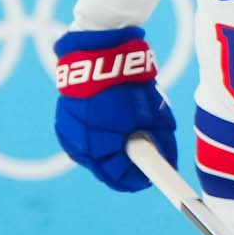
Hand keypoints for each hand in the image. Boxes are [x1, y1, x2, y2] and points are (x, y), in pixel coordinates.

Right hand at [52, 26, 175, 190]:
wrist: (97, 54)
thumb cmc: (129, 84)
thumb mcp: (155, 115)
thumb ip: (164, 144)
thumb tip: (170, 163)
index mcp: (102, 146)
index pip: (122, 179)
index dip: (141, 180)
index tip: (154, 177)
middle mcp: (81, 146)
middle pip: (107, 172)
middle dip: (127, 166)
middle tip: (146, 154)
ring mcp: (69, 136)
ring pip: (95, 159)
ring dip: (112, 154)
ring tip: (126, 132)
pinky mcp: (63, 126)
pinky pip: (84, 144)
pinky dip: (98, 140)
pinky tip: (109, 125)